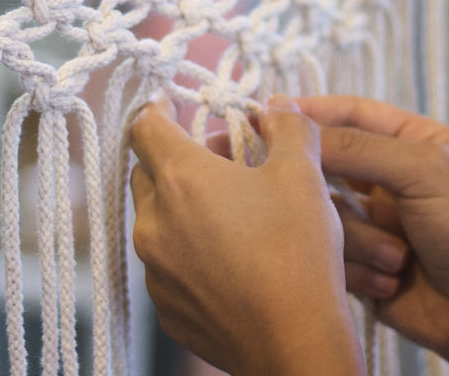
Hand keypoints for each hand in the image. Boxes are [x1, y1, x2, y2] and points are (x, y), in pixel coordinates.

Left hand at [128, 96, 363, 375]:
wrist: (297, 344)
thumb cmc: (297, 254)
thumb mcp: (304, 175)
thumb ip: (289, 129)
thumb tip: (278, 108)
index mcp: (179, 179)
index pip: (144, 127)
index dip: (157, 109)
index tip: (170, 105)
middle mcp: (154, 222)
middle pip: (146, 174)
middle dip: (175, 160)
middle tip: (217, 162)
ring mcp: (155, 270)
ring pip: (156, 222)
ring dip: (181, 209)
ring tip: (228, 214)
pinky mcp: (166, 309)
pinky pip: (167, 268)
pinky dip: (188, 255)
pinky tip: (227, 260)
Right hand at [298, 95, 448, 375]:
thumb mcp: (422, 169)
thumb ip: (355, 145)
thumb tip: (290, 120)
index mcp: (414, 142)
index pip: (350, 113)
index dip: (309, 112)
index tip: (265, 115)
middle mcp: (391, 178)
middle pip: (327, 161)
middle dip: (313, 174)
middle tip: (278, 175)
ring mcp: (375, 221)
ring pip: (324, 211)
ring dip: (355, 236)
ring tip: (395, 256)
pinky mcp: (361, 261)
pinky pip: (329, 252)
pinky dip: (356, 266)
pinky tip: (388, 280)